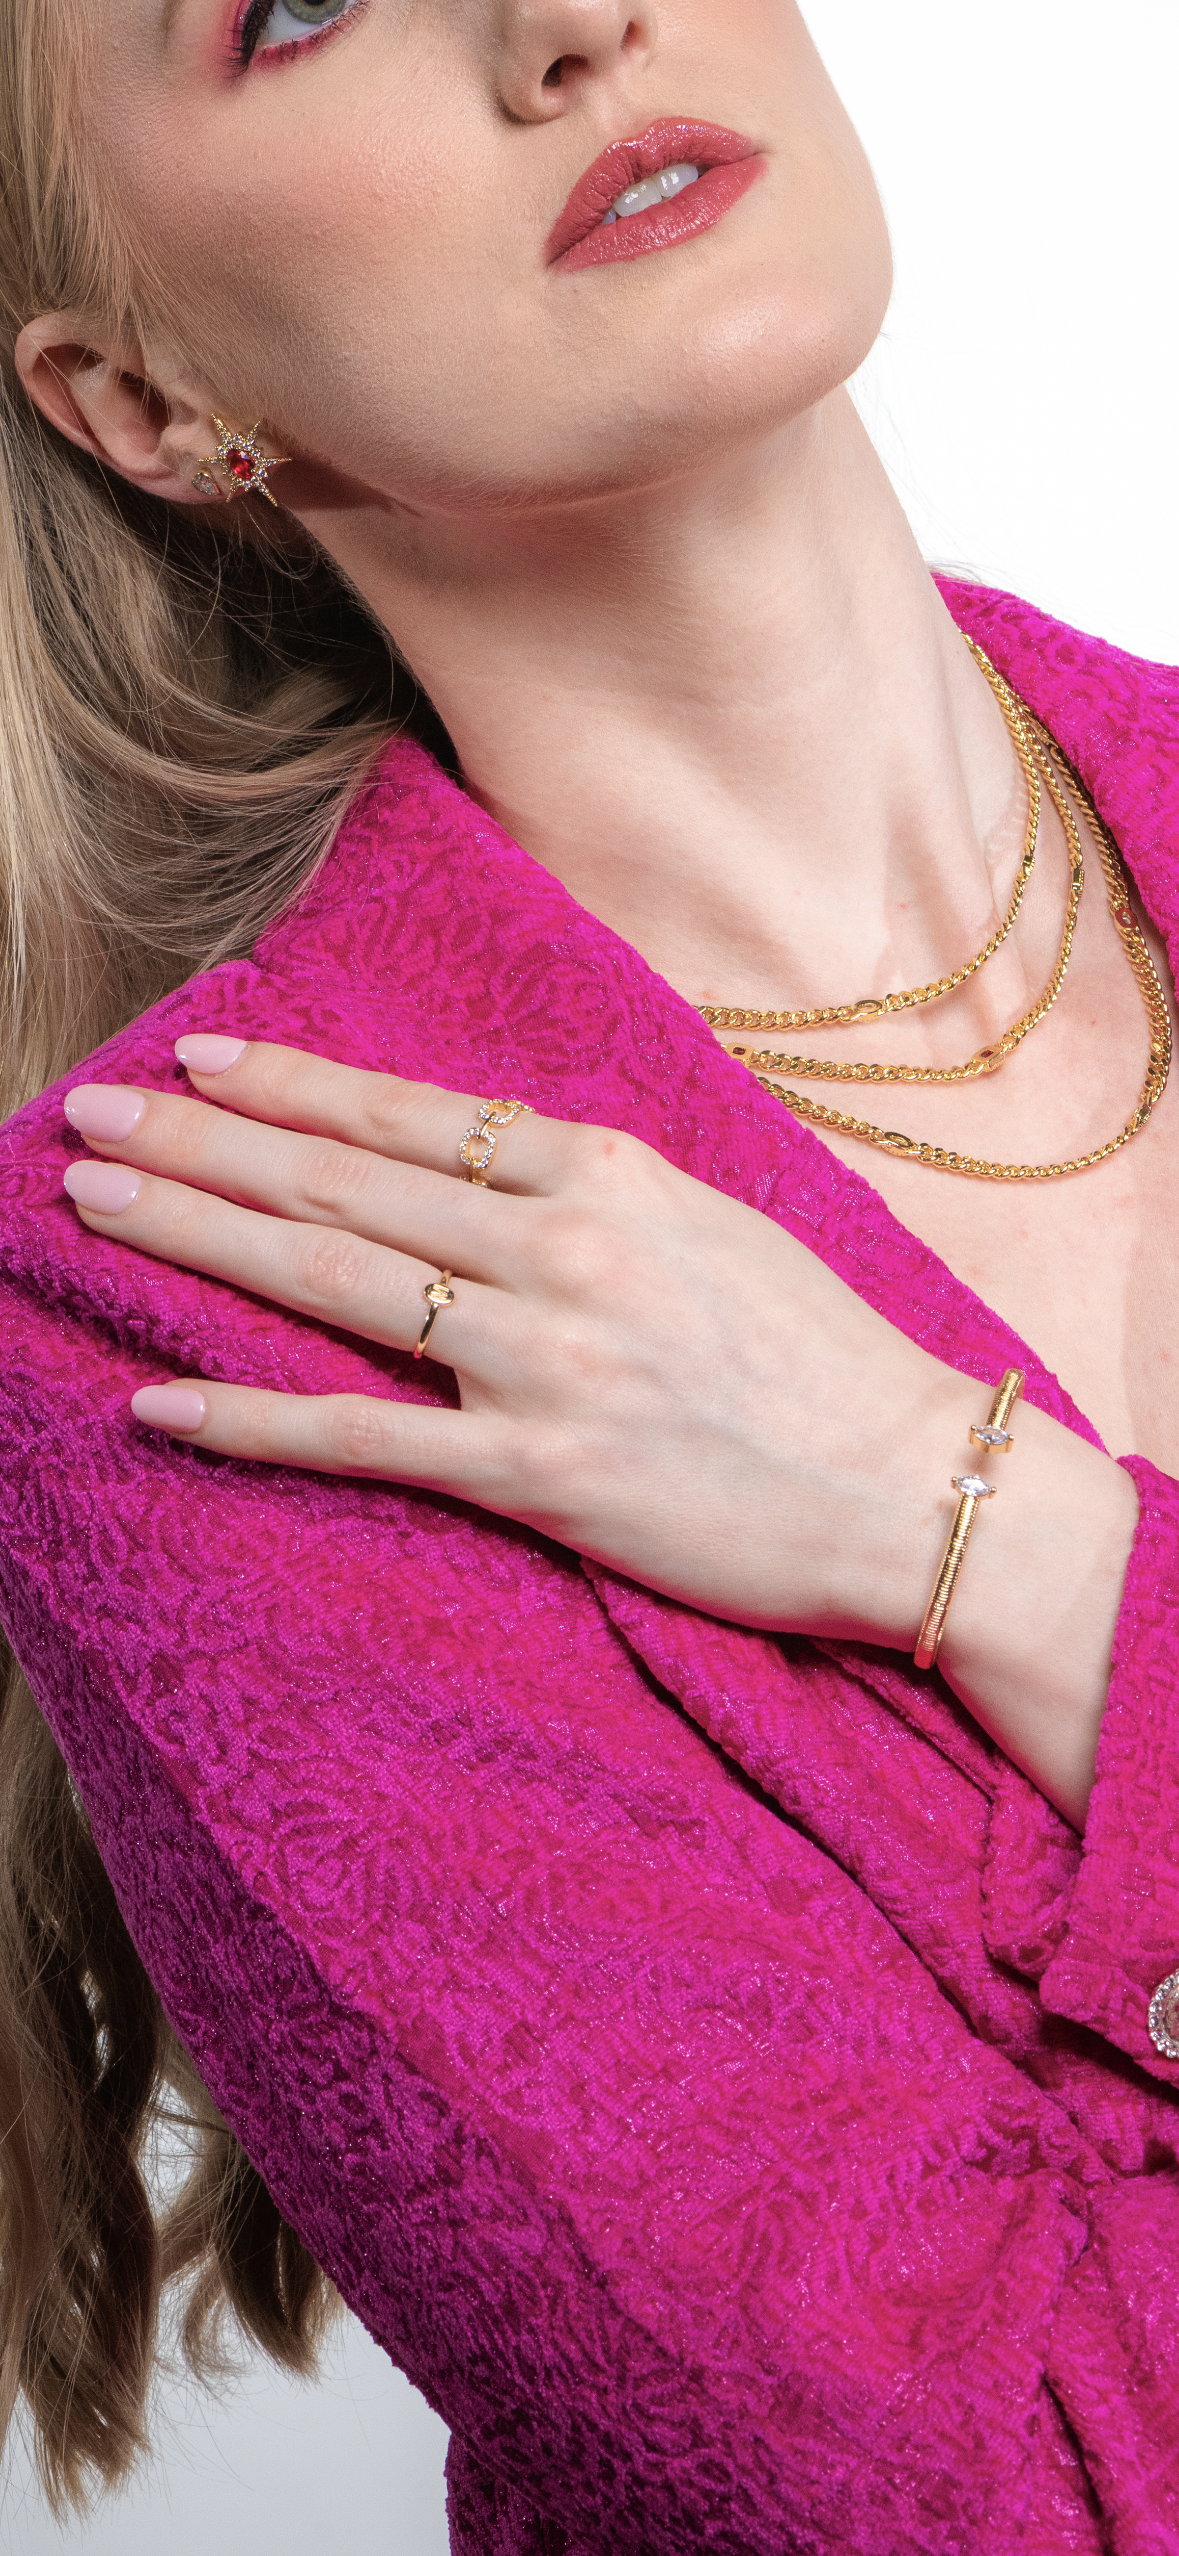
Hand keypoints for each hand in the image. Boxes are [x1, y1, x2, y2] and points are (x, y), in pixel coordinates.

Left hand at [61, 1038, 1136, 1822]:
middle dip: (200, 1142)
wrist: (912, 1486)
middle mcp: (563, 1249)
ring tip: (94, 1204)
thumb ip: (594, 1187)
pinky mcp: (539, 1472)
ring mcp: (544, 1359)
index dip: (291, 1082)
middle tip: (89, 1114)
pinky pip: (365, 1436)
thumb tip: (486, 1160)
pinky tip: (161, 1399)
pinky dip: (252, 1416)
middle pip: (342, 1180)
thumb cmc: (819, 1356)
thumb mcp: (714, 1222)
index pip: (410, 1116)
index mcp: (607, 1175)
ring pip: (333, 1278)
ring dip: (199, 1234)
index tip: (197, 1057)